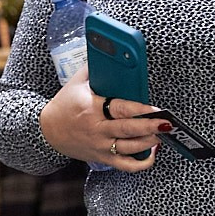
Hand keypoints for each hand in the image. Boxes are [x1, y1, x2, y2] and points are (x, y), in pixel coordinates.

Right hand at [40, 73, 161, 170]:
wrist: (48, 131)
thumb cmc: (65, 104)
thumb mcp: (76, 83)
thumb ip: (94, 68)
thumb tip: (112, 50)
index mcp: (91, 108)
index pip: (120, 109)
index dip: (140, 109)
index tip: (155, 108)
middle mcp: (97, 129)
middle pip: (128, 129)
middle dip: (150, 126)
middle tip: (166, 122)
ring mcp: (100, 146)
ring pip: (129, 147)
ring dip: (149, 142)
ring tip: (163, 133)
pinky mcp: (102, 157)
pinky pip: (125, 165)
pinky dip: (141, 163)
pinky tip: (152, 152)